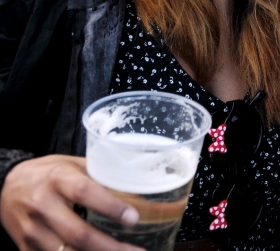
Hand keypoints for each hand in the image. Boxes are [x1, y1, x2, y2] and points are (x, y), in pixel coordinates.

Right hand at [0, 155, 142, 250]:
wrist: (5, 186)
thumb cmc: (47, 174)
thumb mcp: (71, 165)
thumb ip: (99, 176)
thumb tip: (137, 185)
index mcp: (57, 178)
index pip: (85, 192)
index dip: (110, 206)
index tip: (133, 218)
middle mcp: (42, 205)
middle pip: (77, 233)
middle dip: (109, 247)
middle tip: (136, 250)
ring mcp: (31, 230)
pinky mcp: (24, 247)